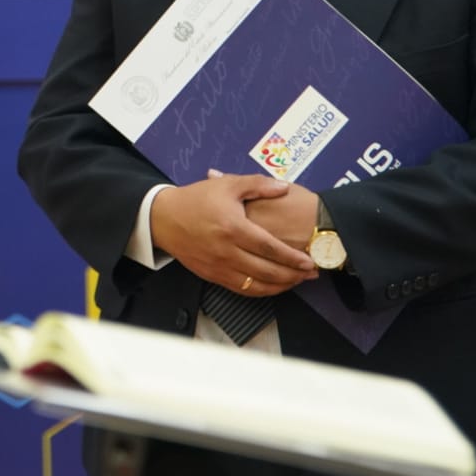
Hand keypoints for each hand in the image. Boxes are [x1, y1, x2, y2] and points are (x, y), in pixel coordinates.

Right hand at [150, 170, 317, 296]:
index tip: (309, 260)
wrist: (163, 218)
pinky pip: (241, 289)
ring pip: (255, 285)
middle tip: (311, 273)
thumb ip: (258, 184)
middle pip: (266, 271)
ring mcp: (219, 267)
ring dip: (280, 286)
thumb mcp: (227, 184)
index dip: (292, 257)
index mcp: (233, 227)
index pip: (269, 247)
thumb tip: (284, 187)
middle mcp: (227, 251)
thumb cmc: (196, 198)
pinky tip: (273, 286)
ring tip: (297, 281)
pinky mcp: (212, 276)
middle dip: (293, 275)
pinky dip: (261, 291)